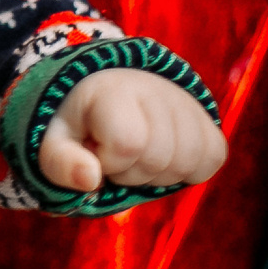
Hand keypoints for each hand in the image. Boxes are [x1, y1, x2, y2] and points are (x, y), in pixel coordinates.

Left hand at [38, 69, 227, 193]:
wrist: (107, 93)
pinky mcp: (208, 117)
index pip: (129, 143)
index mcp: (112, 91)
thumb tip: (91, 180)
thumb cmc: (79, 123)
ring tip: (138, 155)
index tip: (94, 150)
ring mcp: (187, 101)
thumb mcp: (54, 142)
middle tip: (116, 155)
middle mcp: (156, 88)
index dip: (110, 161)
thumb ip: (61, 163)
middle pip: (161, 158)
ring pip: (190, 162)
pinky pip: (213, 156)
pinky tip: (163, 157)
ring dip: (159, 174)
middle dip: (132, 172)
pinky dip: (189, 169)